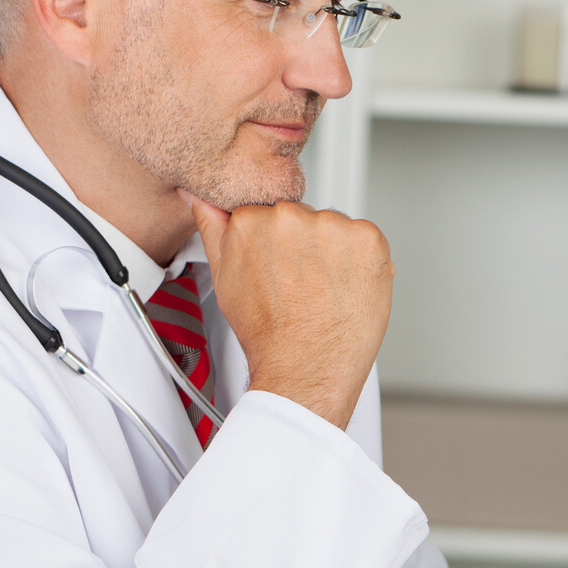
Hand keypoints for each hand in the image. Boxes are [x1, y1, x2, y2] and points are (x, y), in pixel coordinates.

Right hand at [189, 196, 391, 431]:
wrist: (305, 368)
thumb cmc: (267, 334)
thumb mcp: (225, 278)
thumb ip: (213, 229)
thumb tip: (200, 199)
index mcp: (250, 220)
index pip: (271, 213)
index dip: (279, 245)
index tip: (281, 269)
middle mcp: (289, 216)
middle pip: (303, 217)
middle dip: (306, 245)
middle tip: (303, 285)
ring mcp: (331, 225)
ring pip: (335, 228)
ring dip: (335, 252)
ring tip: (325, 291)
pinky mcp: (367, 238)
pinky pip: (366, 238)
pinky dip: (362, 260)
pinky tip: (347, 288)